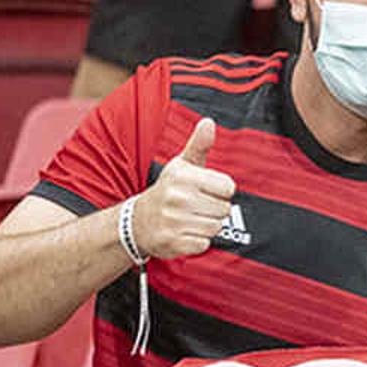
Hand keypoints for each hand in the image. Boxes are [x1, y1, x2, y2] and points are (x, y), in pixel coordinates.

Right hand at [132, 118, 236, 259]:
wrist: (137, 221)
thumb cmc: (168, 190)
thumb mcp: (181, 165)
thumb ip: (199, 145)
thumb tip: (208, 122)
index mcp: (184, 176)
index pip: (229, 187)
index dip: (221, 191)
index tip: (205, 191)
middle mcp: (178, 197)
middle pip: (225, 209)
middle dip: (214, 210)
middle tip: (196, 207)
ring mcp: (174, 221)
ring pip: (216, 227)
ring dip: (207, 226)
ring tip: (190, 219)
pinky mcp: (173, 242)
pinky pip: (204, 244)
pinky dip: (198, 242)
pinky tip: (184, 233)